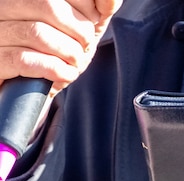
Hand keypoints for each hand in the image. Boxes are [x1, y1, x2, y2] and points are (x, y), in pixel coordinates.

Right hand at [0, 0, 121, 94]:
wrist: (32, 90)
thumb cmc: (56, 53)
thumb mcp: (79, 26)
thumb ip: (95, 7)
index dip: (85, 6)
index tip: (91, 21)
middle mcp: (5, 6)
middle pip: (49, 5)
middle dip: (79, 30)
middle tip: (85, 46)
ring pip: (38, 33)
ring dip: (69, 53)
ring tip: (75, 63)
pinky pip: (26, 60)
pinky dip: (55, 70)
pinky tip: (64, 74)